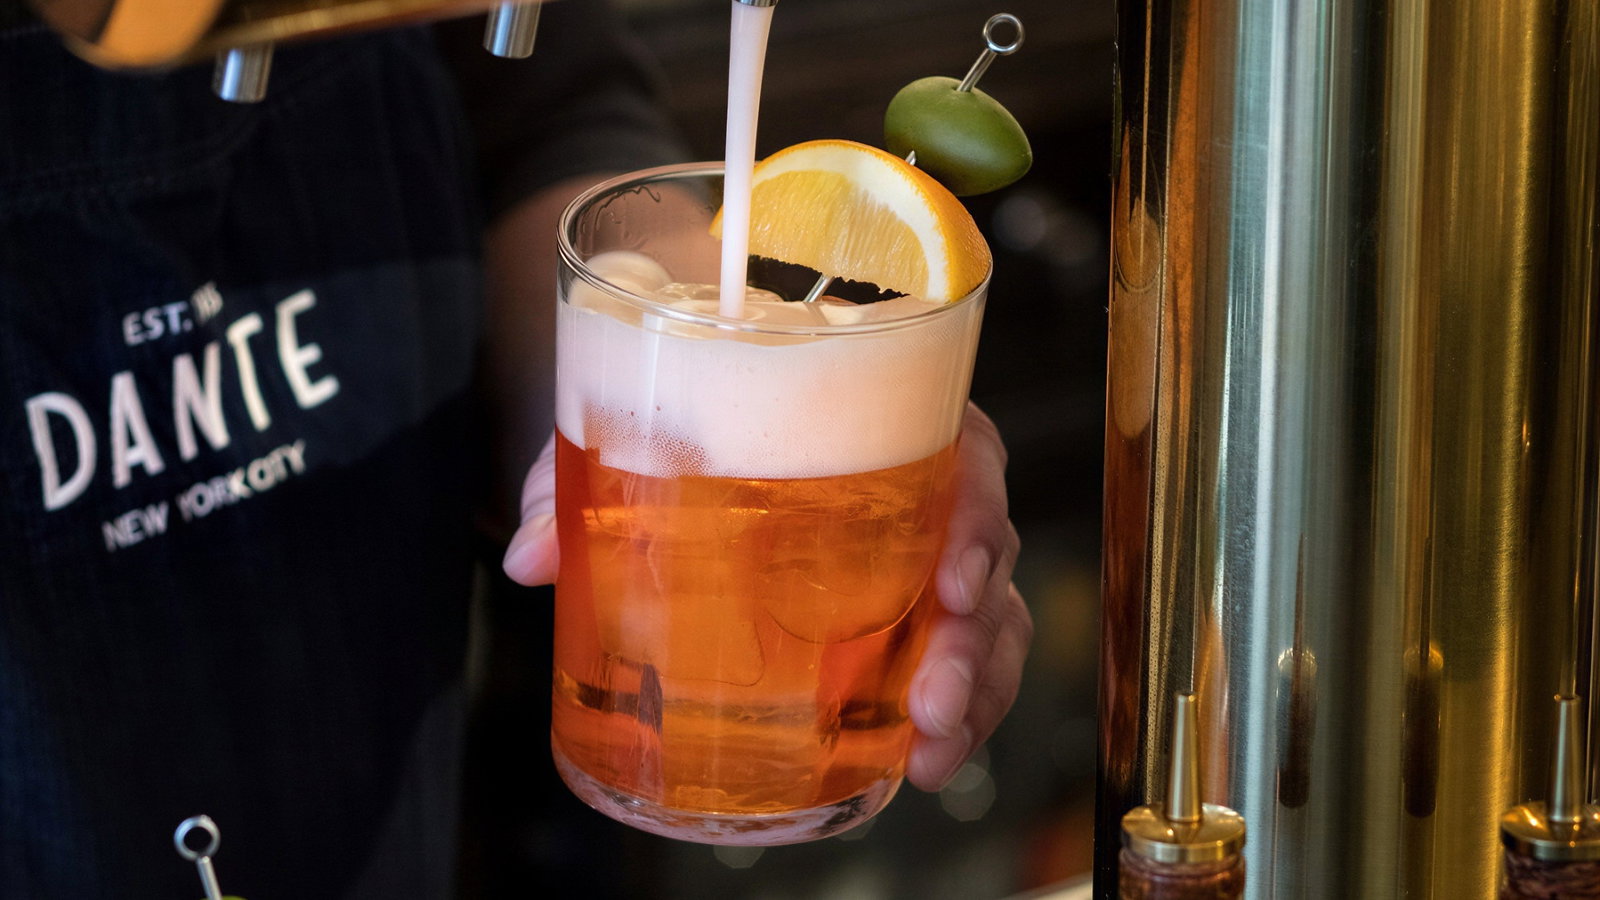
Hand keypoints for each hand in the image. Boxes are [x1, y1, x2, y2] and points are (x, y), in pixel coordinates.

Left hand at [501, 404, 1032, 792]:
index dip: (976, 513)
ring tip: (929, 748)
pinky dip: (954, 714)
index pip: (964, 452)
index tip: (953, 576)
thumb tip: (530, 555)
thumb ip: (579, 479)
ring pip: (987, 619)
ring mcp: (917, 560)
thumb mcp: (636, 432)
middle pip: (985, 553)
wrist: (682, 433)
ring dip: (974, 687)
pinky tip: (920, 762)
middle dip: (974, 635)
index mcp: (877, 417)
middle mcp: (917, 488)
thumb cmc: (688, 415)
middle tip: (931, 695)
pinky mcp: (904, 619)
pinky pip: (961, 661)